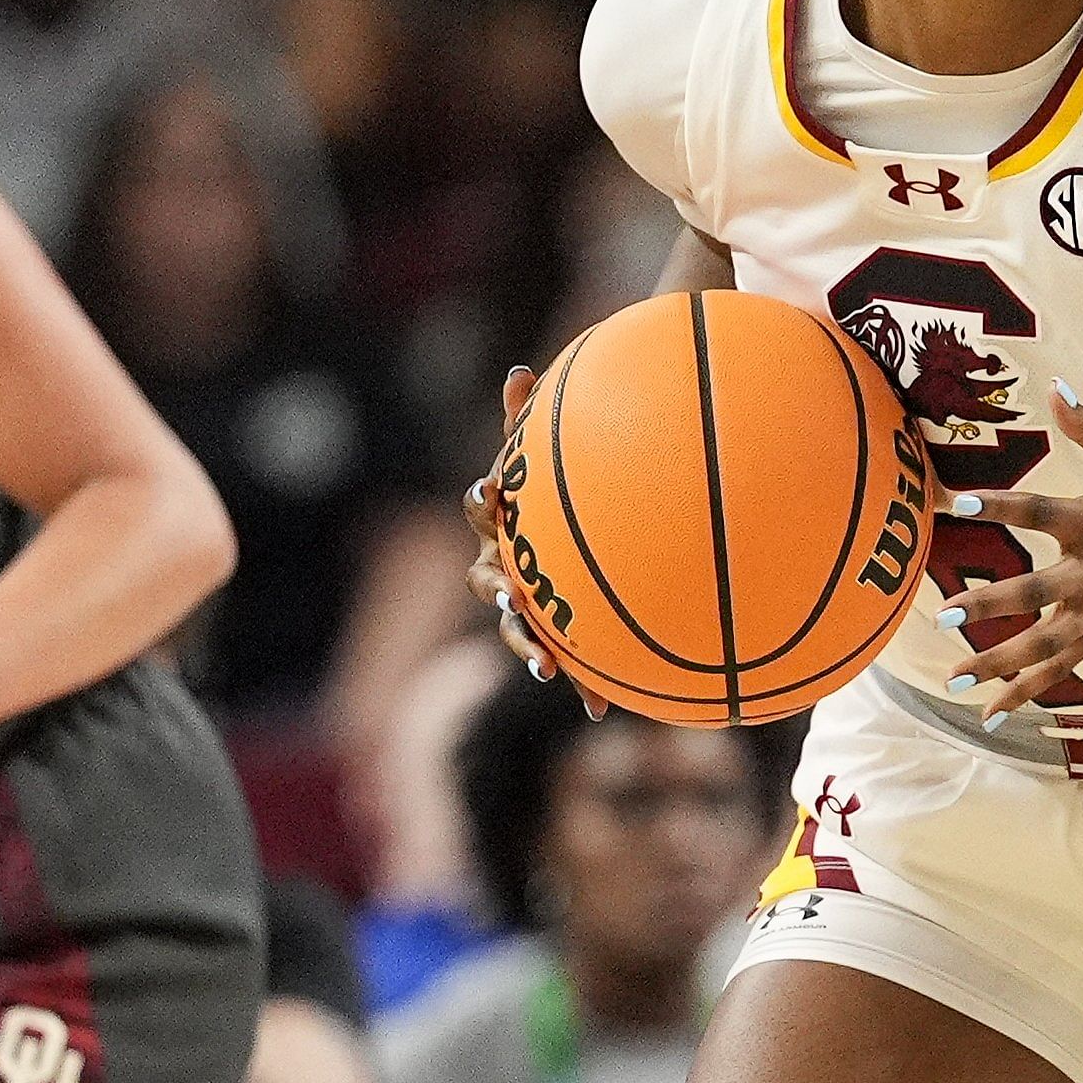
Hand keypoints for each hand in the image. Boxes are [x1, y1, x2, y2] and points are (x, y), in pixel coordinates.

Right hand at [462, 364, 594, 709]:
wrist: (595, 538)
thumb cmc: (567, 490)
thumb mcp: (551, 459)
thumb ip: (535, 422)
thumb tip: (517, 372)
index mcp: (503, 522)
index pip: (483, 510)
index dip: (483, 502)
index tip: (491, 494)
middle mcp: (503, 566)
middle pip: (487, 581)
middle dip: (496, 593)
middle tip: (509, 598)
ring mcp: (527, 607)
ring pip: (519, 631)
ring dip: (529, 649)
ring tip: (546, 667)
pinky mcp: (558, 641)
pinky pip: (570, 664)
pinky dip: (583, 686)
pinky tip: (599, 710)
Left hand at [940, 396, 1082, 715]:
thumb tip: (1054, 387)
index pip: (1039, 511)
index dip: (998, 506)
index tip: (957, 503)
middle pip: (1036, 593)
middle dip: (989, 605)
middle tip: (944, 615)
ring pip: (1045, 645)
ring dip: (997, 663)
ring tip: (952, 679)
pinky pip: (1064, 665)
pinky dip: (1028, 690)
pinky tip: (991, 710)